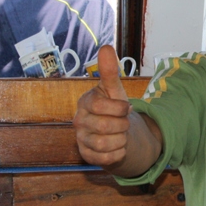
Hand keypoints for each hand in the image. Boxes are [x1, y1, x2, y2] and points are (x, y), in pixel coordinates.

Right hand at [74, 45, 131, 167]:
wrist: (116, 133)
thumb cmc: (114, 109)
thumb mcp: (115, 90)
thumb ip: (110, 71)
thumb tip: (105, 47)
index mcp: (85, 102)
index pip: (100, 106)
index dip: (119, 108)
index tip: (126, 108)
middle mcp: (79, 121)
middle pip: (105, 126)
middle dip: (122, 125)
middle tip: (124, 123)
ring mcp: (81, 139)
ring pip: (106, 144)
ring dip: (121, 139)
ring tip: (121, 135)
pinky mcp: (87, 156)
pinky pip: (107, 158)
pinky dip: (119, 153)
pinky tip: (118, 147)